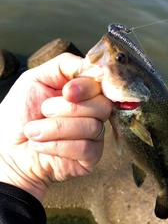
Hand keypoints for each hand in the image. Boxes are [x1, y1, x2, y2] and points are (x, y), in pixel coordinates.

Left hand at [0, 53, 112, 201]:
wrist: (8, 148)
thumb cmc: (20, 114)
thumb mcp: (35, 79)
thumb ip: (64, 65)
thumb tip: (92, 65)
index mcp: (84, 91)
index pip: (101, 84)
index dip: (86, 87)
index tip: (66, 92)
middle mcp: (93, 112)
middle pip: (102, 106)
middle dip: (68, 108)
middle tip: (43, 111)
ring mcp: (94, 136)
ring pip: (92, 127)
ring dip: (56, 128)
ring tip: (34, 131)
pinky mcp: (90, 158)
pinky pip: (85, 148)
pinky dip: (58, 145)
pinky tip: (41, 145)